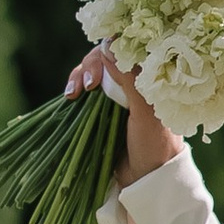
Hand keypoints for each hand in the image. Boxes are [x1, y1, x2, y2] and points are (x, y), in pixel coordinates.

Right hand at [66, 45, 181, 185]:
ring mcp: (116, 93)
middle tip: (87, 86)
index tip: (100, 69)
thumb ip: (131, 79)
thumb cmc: (154, 145)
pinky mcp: (102, 107)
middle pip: (106, 55)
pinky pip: (85, 88)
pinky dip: (75, 87)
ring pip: (92, 70)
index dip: (109, 49)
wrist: (147, 178)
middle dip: (91, 65)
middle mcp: (133, 79)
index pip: (127, 46)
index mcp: (149, 76)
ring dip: (79, 76)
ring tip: (73, 94)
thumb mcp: (146, 112)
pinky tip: (69, 96)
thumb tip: (109, 45)